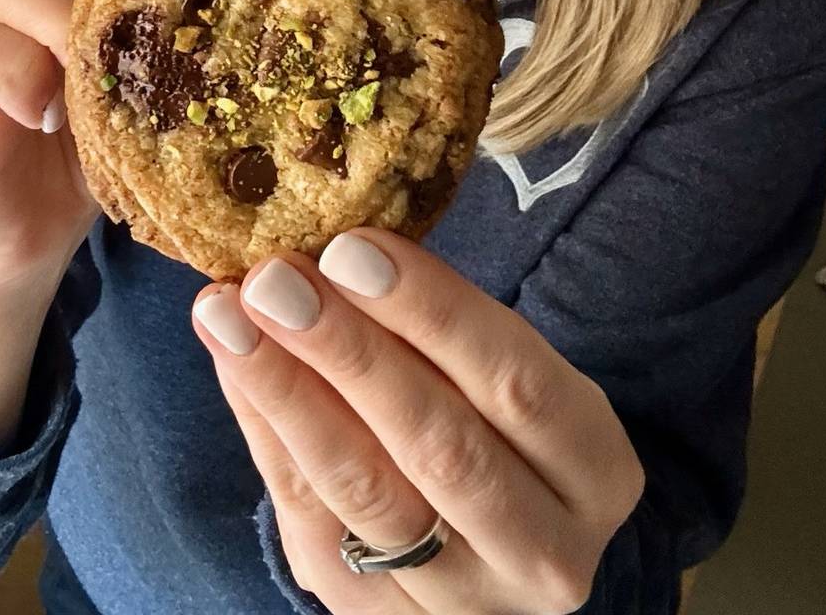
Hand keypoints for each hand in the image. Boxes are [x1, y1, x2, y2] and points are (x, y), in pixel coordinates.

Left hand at [192, 231, 643, 613]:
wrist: (495, 545)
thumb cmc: (496, 422)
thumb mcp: (508, 373)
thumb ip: (440, 324)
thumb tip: (334, 248)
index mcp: (596, 471)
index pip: (517, 383)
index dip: (431, 312)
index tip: (350, 247)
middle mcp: (545, 553)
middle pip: (440, 446)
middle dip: (346, 353)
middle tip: (273, 279)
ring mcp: (463, 603)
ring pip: (366, 495)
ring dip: (286, 393)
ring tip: (229, 314)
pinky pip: (312, 529)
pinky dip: (267, 437)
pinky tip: (235, 366)